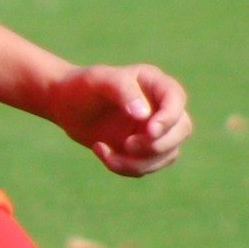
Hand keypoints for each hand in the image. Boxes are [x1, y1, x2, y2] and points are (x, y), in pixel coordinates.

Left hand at [51, 63, 187, 177]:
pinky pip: (147, 167)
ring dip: (138, 161)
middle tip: (128, 144)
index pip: (176, 99)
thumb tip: (144, 115)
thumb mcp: (99, 81)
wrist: (66, 104)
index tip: (149, 131)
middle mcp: (161, 107)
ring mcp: (155, 131)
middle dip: (158, 143)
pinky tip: (100, 150)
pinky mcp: (144, 150)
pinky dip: (124, 166)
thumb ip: (123, 91)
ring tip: (102, 149)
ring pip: (167, 154)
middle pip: (182, 129)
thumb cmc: (83, 86)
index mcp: (154, 83)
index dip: (169, 118)